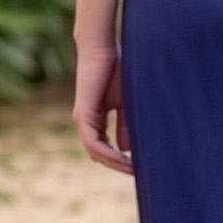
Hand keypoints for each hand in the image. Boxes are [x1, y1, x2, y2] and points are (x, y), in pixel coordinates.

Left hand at [74, 45, 132, 174]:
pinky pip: (94, 143)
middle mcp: (86, 123)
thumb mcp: (125, 103)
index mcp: (95, 119)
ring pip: (95, 152)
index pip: (105, 147)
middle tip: (139, 173)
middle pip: (99, 154)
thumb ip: (125, 124)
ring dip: (114, 163)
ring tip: (134, 169)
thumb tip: (127, 149)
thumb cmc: (115, 70)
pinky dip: (108, 153)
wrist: (101, 49)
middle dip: (118, 165)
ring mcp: (83, 120)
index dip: (120, 158)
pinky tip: (124, 157)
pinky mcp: (84, 115)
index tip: (140, 166)